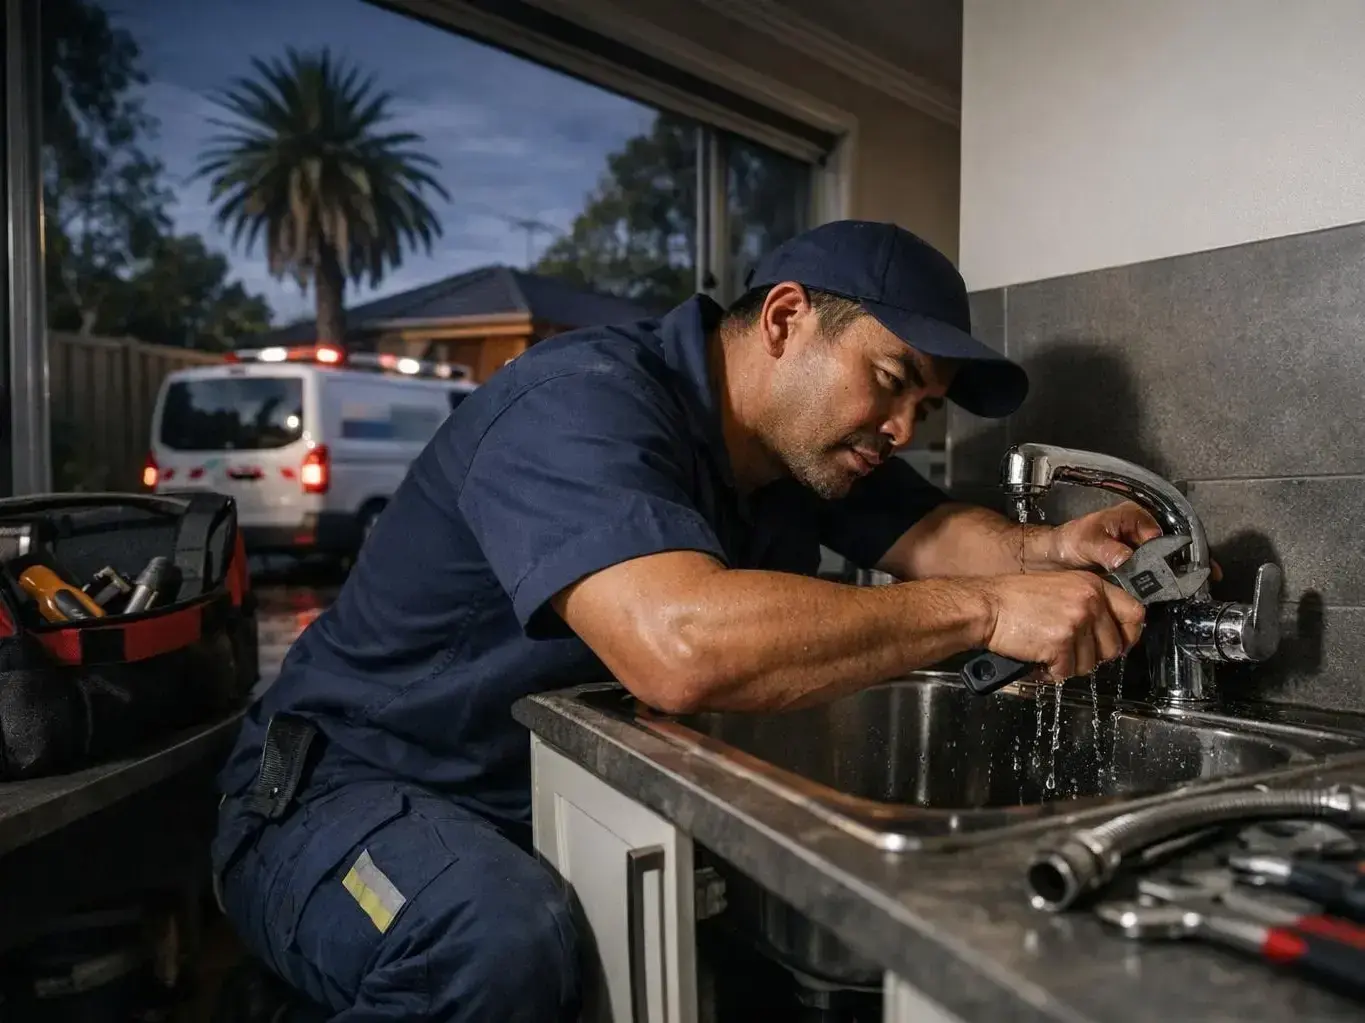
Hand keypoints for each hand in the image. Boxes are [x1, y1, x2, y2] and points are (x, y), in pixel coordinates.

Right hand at [980, 571, 1145, 680]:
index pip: (1135, 613)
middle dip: (1093, 656)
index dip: (1129, 635)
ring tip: (1048, 651)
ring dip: (1069, 665)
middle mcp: (1089, 602)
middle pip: (1114, 646)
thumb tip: (1108, 629)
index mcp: (1092, 585)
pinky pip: (1067, 672)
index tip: (1119, 643)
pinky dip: (1051, 672)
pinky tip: (1038, 658)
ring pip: (1090, 663)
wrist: (986, 606)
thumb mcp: (1060, 587)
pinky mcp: (1060, 643)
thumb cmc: (1014, 599)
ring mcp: (1076, 622)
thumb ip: (1087, 602)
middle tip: (1070, 651)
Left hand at [1043, 501, 1223, 580]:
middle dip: (1185, 565)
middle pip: (1171, 548)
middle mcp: (1142, 532)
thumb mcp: (1087, 541)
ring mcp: (1141, 551)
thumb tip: (1127, 559)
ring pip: (1166, 563)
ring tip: (1186, 590)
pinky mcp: (1137, 568)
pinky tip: (1167, 596)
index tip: (1179, 566)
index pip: (1163, 532)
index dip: (1175, 550)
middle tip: (1195, 581)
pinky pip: (1154, 576)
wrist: (1056, 558)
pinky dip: (1161, 586)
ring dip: (1175, 577)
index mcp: (1134, 517)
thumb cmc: (1069, 541)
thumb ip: (1108, 550)